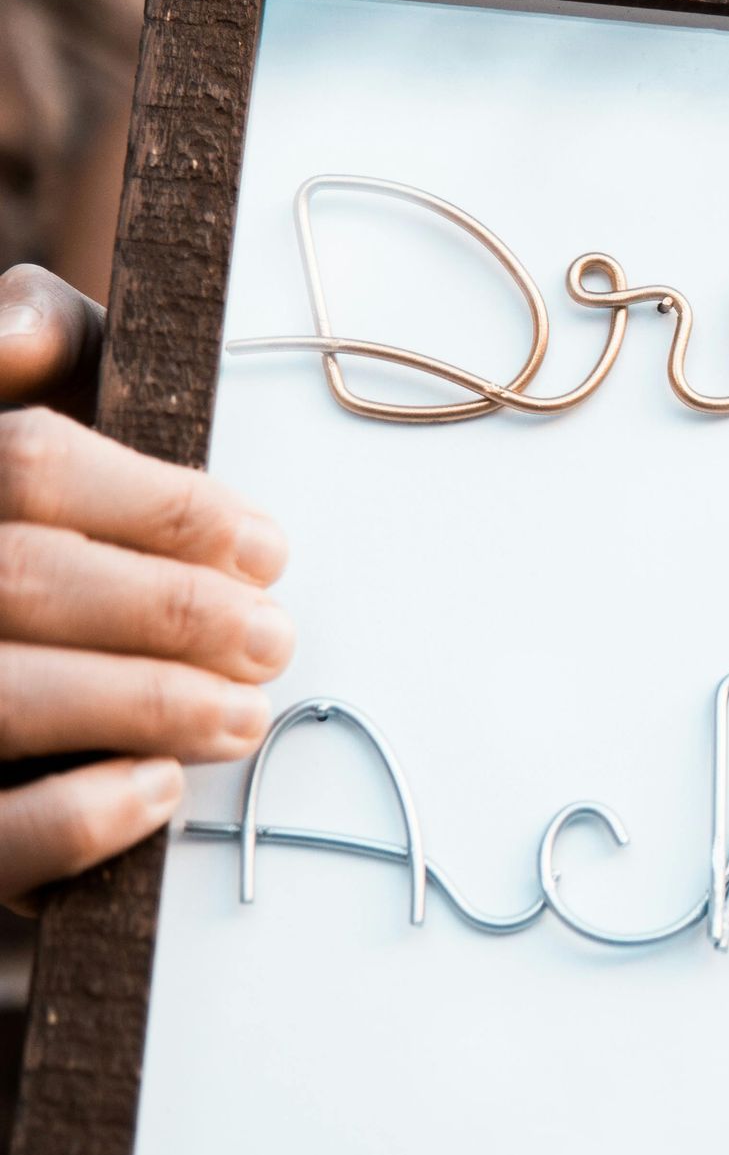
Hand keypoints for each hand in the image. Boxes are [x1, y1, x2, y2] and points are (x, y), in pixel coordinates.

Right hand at [0, 265, 291, 911]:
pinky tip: (157, 792)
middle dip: (171, 611)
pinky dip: (73, 820)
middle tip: (275, 639)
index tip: (267, 549)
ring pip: (1, 699)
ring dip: (143, 705)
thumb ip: (41, 341)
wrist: (18, 607)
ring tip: (245, 714)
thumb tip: (23, 335)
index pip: (30, 463)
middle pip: (22, 578)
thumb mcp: (30, 402)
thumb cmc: (39, 506)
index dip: (162, 507)